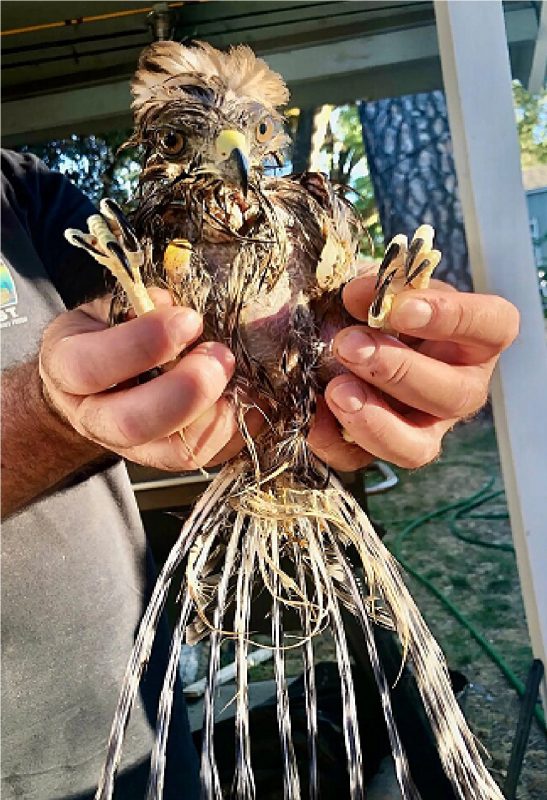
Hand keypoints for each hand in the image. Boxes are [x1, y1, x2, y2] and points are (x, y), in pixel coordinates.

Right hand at [39, 290, 261, 470]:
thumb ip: (141, 304)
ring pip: (176, 451)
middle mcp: (94, 419)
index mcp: (69, 370)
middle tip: (220, 355)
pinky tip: (252, 396)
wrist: (101, 382)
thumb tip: (178, 304)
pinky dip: (239, 428)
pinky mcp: (171, 459)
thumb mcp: (111, 306)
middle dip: (186, 390)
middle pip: (132, 424)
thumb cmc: (111, 332)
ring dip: (220, 413)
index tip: (188, 319)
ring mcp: (133, 449)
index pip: (92, 367)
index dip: (144, 344)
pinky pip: (209, 457)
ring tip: (241, 375)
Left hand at [308, 275, 519, 471]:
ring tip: (335, 390)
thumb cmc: (376, 308)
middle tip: (348, 345)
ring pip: (418, 447)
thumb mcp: (380, 286)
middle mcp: (460, 387)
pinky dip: (332, 439)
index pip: (491, 325)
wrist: (338, 336)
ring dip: (374, 420)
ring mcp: (425, 427)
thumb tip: (360, 296)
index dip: (451, 317)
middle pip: (454, 394)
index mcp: (474, 337)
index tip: (400, 308)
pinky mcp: (379, 449)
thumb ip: (376, 286)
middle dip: (398, 371)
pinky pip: (362, 460)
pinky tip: (311, 414)